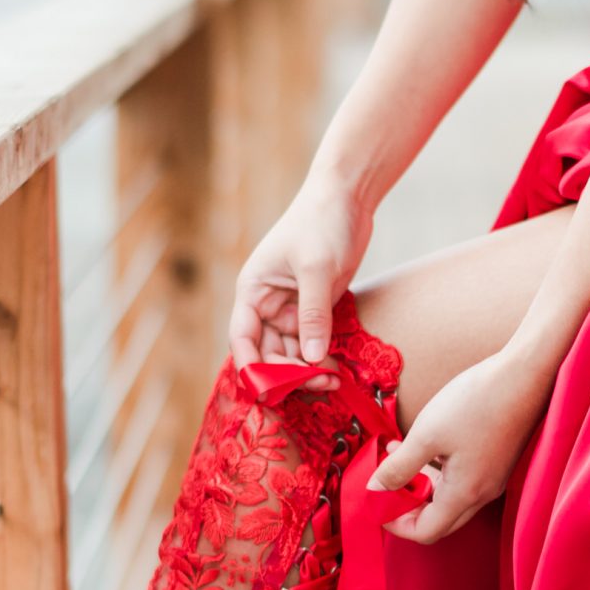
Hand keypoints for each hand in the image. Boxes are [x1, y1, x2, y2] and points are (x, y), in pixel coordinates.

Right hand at [229, 166, 371, 380]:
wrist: (347, 198)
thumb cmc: (322, 223)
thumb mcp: (317, 269)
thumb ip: (314, 315)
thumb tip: (312, 358)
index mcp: (253, 292)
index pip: (243, 340)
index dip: (252, 368)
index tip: (271, 392)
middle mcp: (267, 305)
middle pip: (268, 353)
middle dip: (289, 374)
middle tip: (320, 383)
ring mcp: (291, 309)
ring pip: (292, 354)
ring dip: (308, 370)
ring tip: (334, 380)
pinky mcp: (315, 310)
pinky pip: (314, 344)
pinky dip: (323, 358)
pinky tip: (339, 369)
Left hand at [368, 343, 552, 543]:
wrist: (525, 375)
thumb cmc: (478, 402)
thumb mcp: (427, 434)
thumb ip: (398, 467)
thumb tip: (375, 490)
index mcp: (464, 493)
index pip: (425, 531)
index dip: (396, 524)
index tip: (377, 503)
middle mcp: (482, 493)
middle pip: (439, 521)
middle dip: (408, 507)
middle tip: (385, 484)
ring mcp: (493, 478)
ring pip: (450, 499)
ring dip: (420, 484)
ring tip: (396, 454)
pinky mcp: (497, 462)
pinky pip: (463, 481)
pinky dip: (439, 472)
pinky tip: (424, 446)